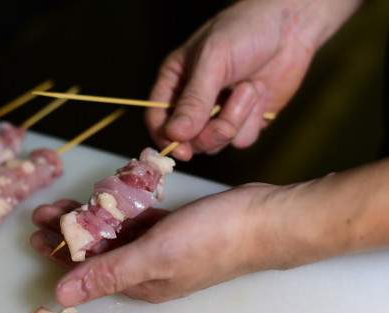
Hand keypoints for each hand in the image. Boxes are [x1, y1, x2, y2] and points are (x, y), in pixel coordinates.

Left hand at [31, 184, 285, 305]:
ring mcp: (163, 247)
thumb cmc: (212, 241)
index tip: (35, 235)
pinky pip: (139, 219)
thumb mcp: (153, 258)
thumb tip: (62, 295)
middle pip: (98, 251)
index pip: (89, 271)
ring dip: (91, 218)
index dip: (59, 254)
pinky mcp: (176, 228)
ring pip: (117, 233)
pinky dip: (122, 210)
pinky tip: (107, 198)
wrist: (264, 220)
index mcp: (141, 284)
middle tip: (43, 212)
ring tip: (65, 203)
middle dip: (69, 232)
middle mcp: (148, 269)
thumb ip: (107, 273)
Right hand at [146, 0, 362, 159]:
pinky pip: (242, 139)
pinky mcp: (246, 120)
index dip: (165, 137)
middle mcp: (194, 102)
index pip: (157, 119)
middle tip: (226, 123)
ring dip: (236, 119)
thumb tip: (175, 134)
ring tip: (248, 88)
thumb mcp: (213, 60)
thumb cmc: (245, 30)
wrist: (291, 25)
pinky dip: (254, 119)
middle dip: (209, 134)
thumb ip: (194, 100)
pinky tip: (260, 91)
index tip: (182, 149)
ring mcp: (220, 113)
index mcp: (175, 82)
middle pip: (187, 140)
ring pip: (216, 143)